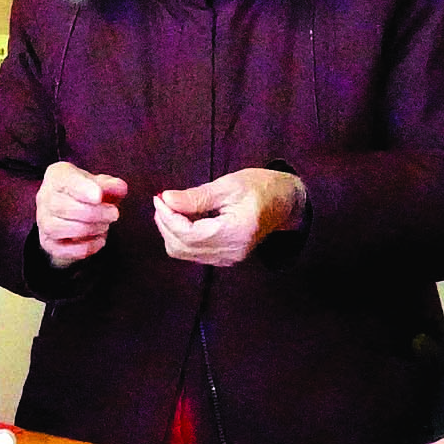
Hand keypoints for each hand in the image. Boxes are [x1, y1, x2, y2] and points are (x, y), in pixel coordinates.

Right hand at [35, 161, 126, 267]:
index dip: (82, 189)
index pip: (64, 180)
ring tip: (104, 226)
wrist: (74, 214)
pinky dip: (84, 247)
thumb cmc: (88, 194)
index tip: (99, 196)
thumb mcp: (101, 184)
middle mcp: (44, 197)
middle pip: (61, 207)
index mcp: (57, 176)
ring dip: (88, 229)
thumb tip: (120, 188)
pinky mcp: (47, 242)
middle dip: (93, 213)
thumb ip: (111, 185)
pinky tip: (99, 240)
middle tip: (114, 214)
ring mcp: (43, 221)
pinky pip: (61, 249)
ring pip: (57, 228)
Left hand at [153, 168, 304, 265]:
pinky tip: (184, 217)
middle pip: (182, 246)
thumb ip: (196, 196)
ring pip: (183, 252)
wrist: (284, 202)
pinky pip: (193, 252)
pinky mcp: (224, 258)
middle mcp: (231, 252)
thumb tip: (166, 199)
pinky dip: (182, 236)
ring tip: (172, 207)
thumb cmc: (260, 187)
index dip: (169, 217)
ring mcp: (228, 258)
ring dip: (171, 230)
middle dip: (166, 224)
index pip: (189, 234)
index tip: (160, 197)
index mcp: (235, 232)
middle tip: (163, 200)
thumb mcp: (228, 185)